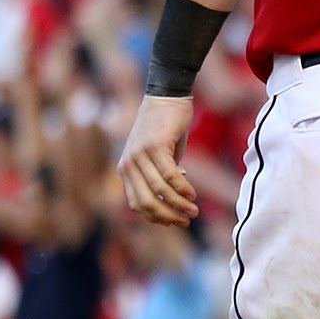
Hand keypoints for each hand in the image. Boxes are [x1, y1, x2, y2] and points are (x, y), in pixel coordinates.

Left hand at [117, 96, 198, 226]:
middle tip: (187, 220)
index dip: (156, 217)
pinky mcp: (154, 146)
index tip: (175, 222)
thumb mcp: (159, 156)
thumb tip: (173, 200)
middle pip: (146, 202)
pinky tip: (193, 194)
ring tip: (194, 210)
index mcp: (125, 170)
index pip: (136, 204)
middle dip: (168, 216)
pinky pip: (170, 175)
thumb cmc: (165, 127)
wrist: (166, 97)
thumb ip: (160, 177)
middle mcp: (127, 165)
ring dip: (179, 205)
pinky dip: (183, 189)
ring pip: (159, 191)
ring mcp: (139, 155)